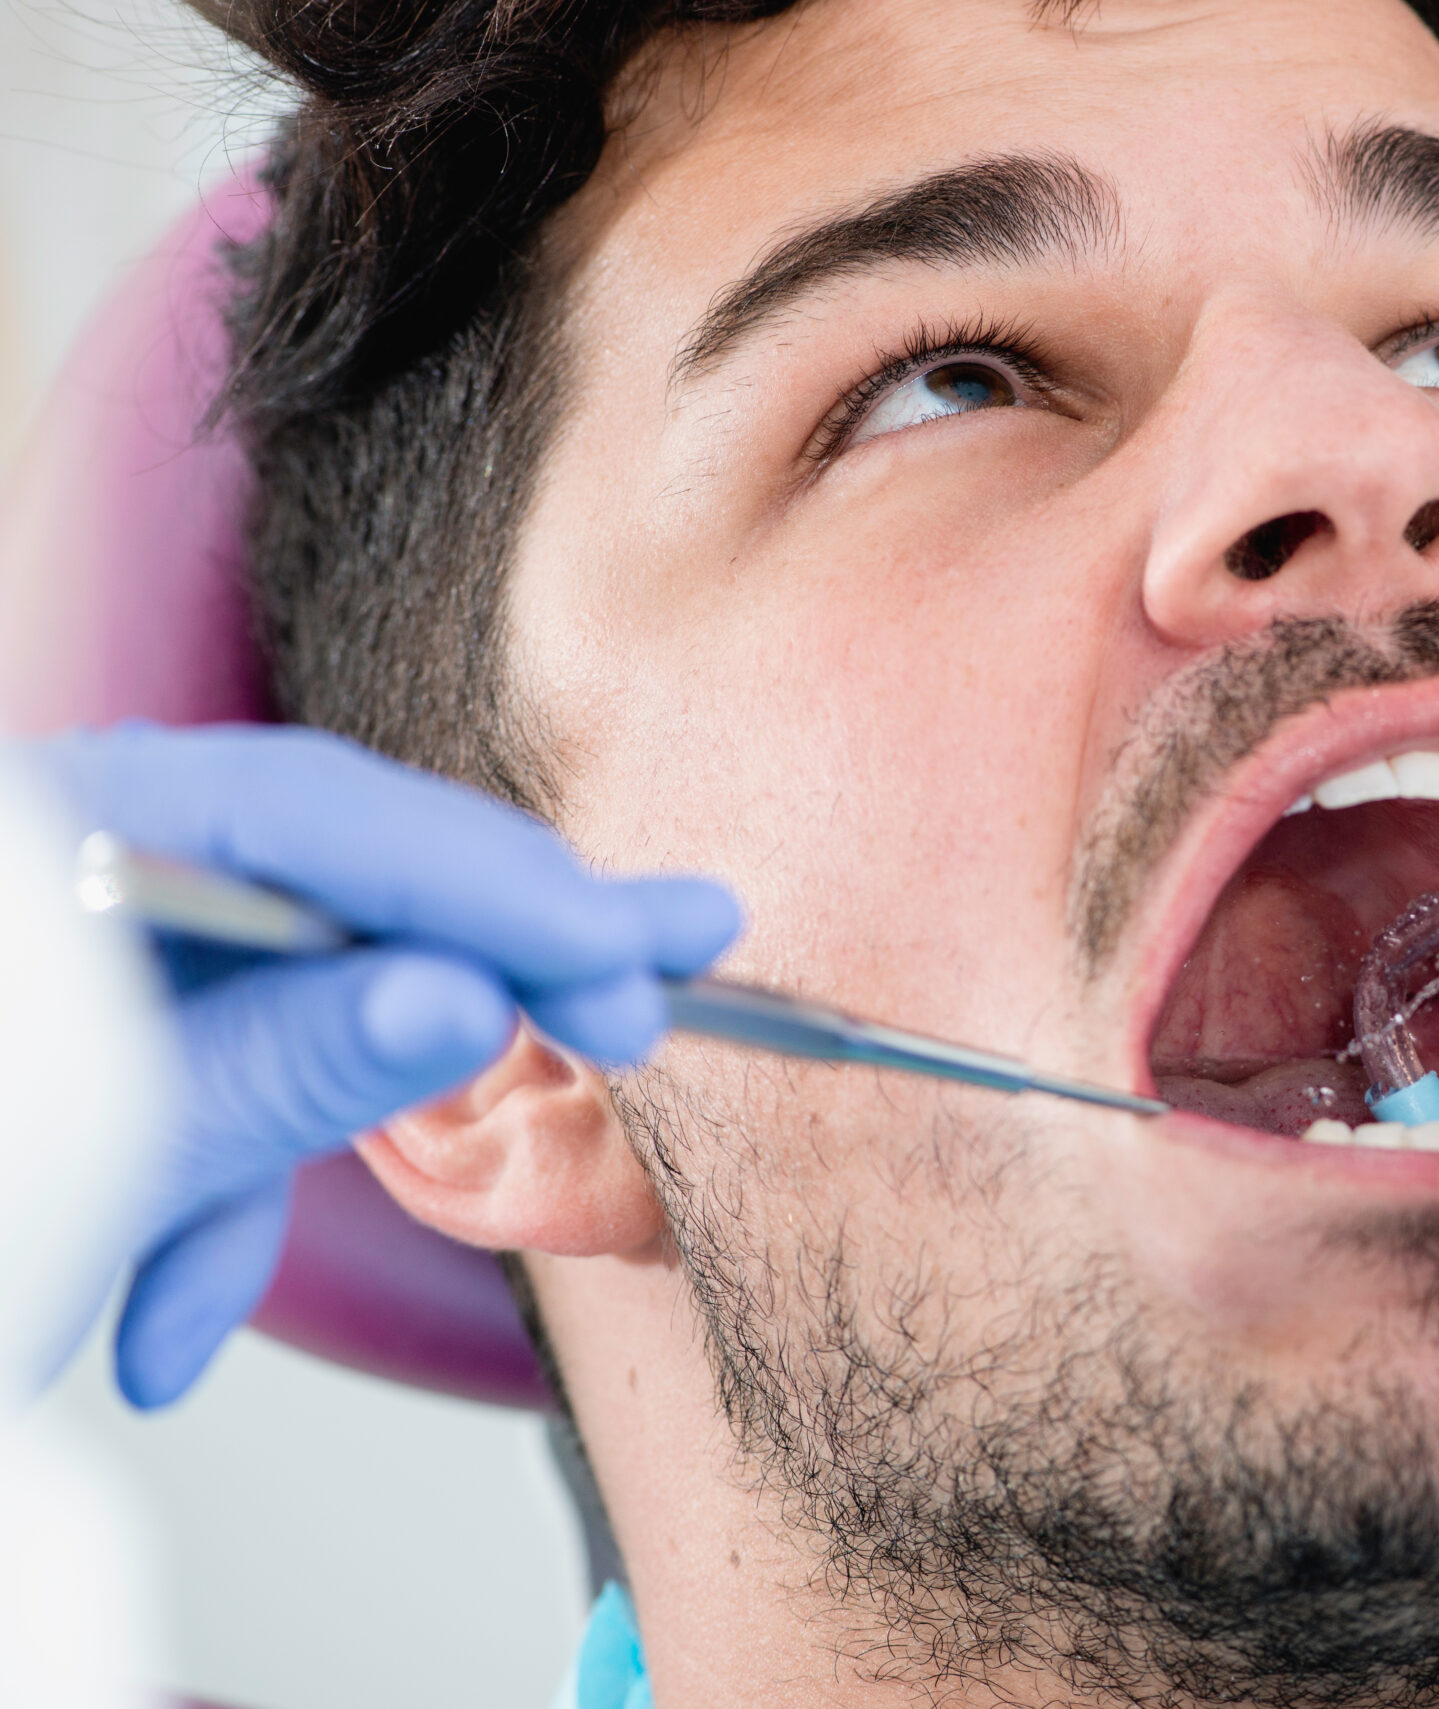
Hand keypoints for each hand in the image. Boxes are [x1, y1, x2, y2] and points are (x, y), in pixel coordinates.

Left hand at [33, 723, 738, 1406]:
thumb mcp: (105, 1144)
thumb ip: (282, 1062)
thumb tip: (466, 999)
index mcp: (60, 832)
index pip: (315, 819)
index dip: (490, 884)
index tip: (629, 953)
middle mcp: (76, 870)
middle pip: (322, 879)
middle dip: (488, 953)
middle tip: (668, 961)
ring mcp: (78, 957)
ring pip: (273, 995)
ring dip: (335, 1119)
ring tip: (496, 1142)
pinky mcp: (73, 1052)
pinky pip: (187, 1091)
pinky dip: (206, 1210)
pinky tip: (164, 1322)